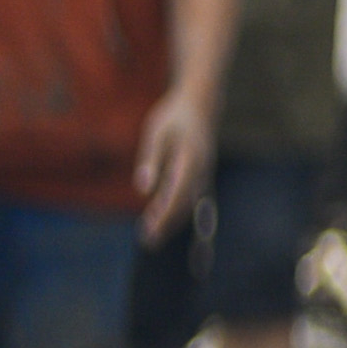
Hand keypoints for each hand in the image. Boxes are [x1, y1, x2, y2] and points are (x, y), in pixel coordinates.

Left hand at [134, 89, 216, 237]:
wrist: (200, 106)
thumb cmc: (174, 118)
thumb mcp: (156, 133)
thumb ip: (150, 160)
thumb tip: (143, 190)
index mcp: (190, 159)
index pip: (177, 194)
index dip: (164, 214)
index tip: (150, 229)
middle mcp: (201, 170)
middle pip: (184, 203)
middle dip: (167, 224)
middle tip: (148, 242)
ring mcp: (203, 174)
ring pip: (188, 203)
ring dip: (170, 220)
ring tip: (150, 236)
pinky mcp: (200, 174)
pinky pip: (189, 196)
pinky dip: (175, 209)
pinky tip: (157, 218)